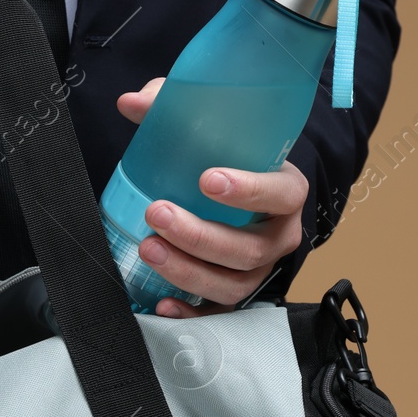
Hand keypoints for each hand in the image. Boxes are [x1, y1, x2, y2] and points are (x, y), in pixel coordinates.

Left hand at [116, 78, 307, 317]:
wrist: (239, 189)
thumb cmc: (229, 157)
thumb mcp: (211, 126)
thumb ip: (173, 107)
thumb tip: (131, 103)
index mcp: (286, 190)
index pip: (281, 193)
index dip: (250, 190)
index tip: (207, 179)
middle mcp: (279, 235)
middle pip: (249, 249)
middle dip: (200, 235)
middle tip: (157, 214)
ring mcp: (260, 269)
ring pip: (234, 283)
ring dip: (189, 271)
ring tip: (149, 249)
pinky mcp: (238, 292)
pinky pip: (220, 313)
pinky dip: (192, 314)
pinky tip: (162, 304)